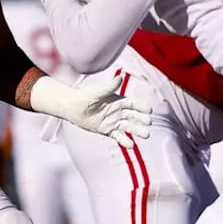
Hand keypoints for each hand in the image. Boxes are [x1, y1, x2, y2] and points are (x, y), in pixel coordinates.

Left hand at [30, 75, 151, 147]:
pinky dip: (125, 141)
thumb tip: (119, 77)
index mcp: (118, 100)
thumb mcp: (97, 92)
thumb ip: (109, 87)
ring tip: (146, 135)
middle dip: (142, 119)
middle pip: (133, 116)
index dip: (141, 107)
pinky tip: (131, 146)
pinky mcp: (107, 130)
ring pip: (128, 127)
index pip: (133, 104)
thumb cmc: (85, 97)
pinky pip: (118, 136)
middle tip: (149, 123)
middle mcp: (118, 111)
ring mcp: (114, 121)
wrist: (72, 108)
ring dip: (137, 131)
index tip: (149, 110)